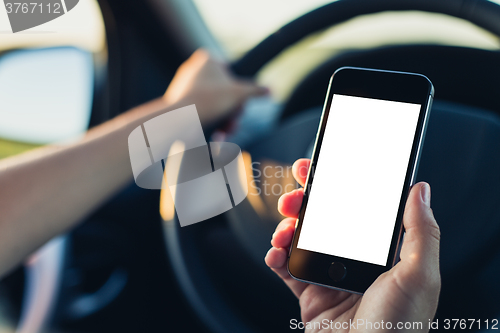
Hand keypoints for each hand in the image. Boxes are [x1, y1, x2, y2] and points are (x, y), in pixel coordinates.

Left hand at [163, 49, 267, 125]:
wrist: (180, 119)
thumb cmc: (209, 100)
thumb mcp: (239, 94)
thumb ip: (256, 90)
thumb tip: (271, 90)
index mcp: (207, 59)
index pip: (232, 72)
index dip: (239, 90)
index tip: (239, 102)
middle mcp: (194, 69)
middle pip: (223, 91)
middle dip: (232, 110)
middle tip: (234, 120)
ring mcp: (185, 85)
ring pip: (214, 102)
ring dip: (224, 118)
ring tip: (226, 130)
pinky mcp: (179, 102)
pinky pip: (201, 110)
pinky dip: (211, 121)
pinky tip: (216, 134)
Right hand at [266, 158, 440, 331]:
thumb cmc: (399, 328)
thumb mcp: (418, 274)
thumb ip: (419, 231)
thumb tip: (421, 191)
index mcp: (378, 253)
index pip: (356, 211)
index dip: (338, 188)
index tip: (324, 170)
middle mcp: (351, 261)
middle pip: (322, 221)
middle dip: (305, 202)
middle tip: (296, 194)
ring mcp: (328, 276)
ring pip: (300, 240)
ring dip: (286, 228)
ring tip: (284, 230)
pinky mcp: (308, 294)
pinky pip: (285, 269)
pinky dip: (275, 258)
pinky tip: (275, 254)